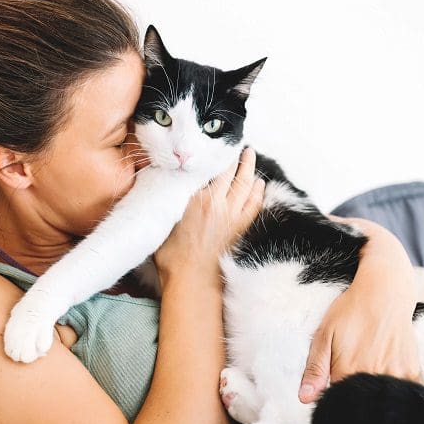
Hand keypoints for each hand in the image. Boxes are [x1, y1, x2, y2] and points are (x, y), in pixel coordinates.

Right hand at [153, 147, 265, 287]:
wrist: (191, 279)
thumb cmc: (171, 255)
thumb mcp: (164, 221)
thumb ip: (170, 201)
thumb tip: (165, 187)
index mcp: (196, 198)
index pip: (209, 169)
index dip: (215, 156)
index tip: (216, 146)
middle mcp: (217, 202)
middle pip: (230, 172)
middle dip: (236, 156)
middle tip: (238, 144)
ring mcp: (232, 215)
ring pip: (246, 184)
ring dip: (250, 168)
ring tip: (250, 155)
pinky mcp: (240, 228)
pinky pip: (255, 204)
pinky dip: (259, 192)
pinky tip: (260, 184)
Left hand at [298, 215, 420, 402]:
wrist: (386, 291)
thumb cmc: (351, 311)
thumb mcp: (324, 335)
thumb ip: (315, 369)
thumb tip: (305, 399)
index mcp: (348, 372)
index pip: (337, 400)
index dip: (332, 395)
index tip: (333, 380)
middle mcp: (374, 376)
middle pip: (360, 401)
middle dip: (352, 391)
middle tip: (353, 360)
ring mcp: (396, 374)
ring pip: (380, 397)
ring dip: (371, 388)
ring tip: (368, 357)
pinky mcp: (412, 371)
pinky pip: (399, 389)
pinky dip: (390, 383)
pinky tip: (383, 361)